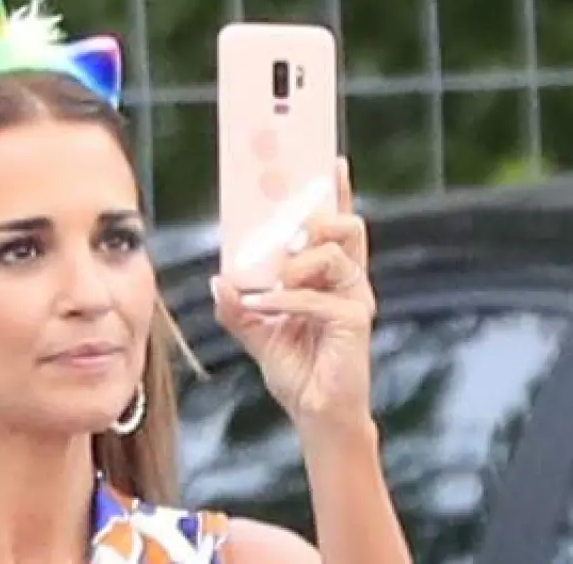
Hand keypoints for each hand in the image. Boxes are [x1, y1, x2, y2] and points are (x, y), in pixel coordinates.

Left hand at [211, 158, 377, 433]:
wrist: (315, 412)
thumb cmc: (295, 368)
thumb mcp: (256, 330)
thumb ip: (237, 304)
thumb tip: (218, 279)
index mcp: (329, 275)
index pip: (337, 224)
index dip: (337, 191)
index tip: (331, 160)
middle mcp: (348, 281)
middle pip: (345, 226)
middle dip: (315, 218)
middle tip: (286, 230)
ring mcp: (355, 299)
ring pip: (330, 254)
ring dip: (293, 264)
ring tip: (271, 282)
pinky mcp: (354, 321)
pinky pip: (316, 296)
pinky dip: (284, 300)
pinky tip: (265, 308)